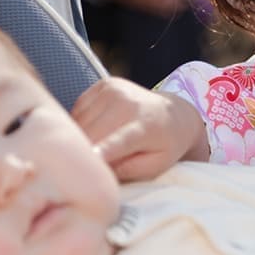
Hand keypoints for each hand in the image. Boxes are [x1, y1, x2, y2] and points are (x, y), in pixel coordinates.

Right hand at [71, 77, 209, 181]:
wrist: (176, 114)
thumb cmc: (165, 146)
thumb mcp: (155, 166)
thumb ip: (127, 170)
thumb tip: (98, 167)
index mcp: (145, 126)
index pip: (118, 141)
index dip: (101, 152)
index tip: (88, 160)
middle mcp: (128, 103)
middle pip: (90, 134)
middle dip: (85, 152)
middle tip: (90, 166)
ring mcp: (114, 90)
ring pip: (79, 122)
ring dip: (82, 138)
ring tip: (100, 145)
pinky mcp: (104, 84)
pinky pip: (78, 111)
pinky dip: (81, 124)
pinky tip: (98, 130)